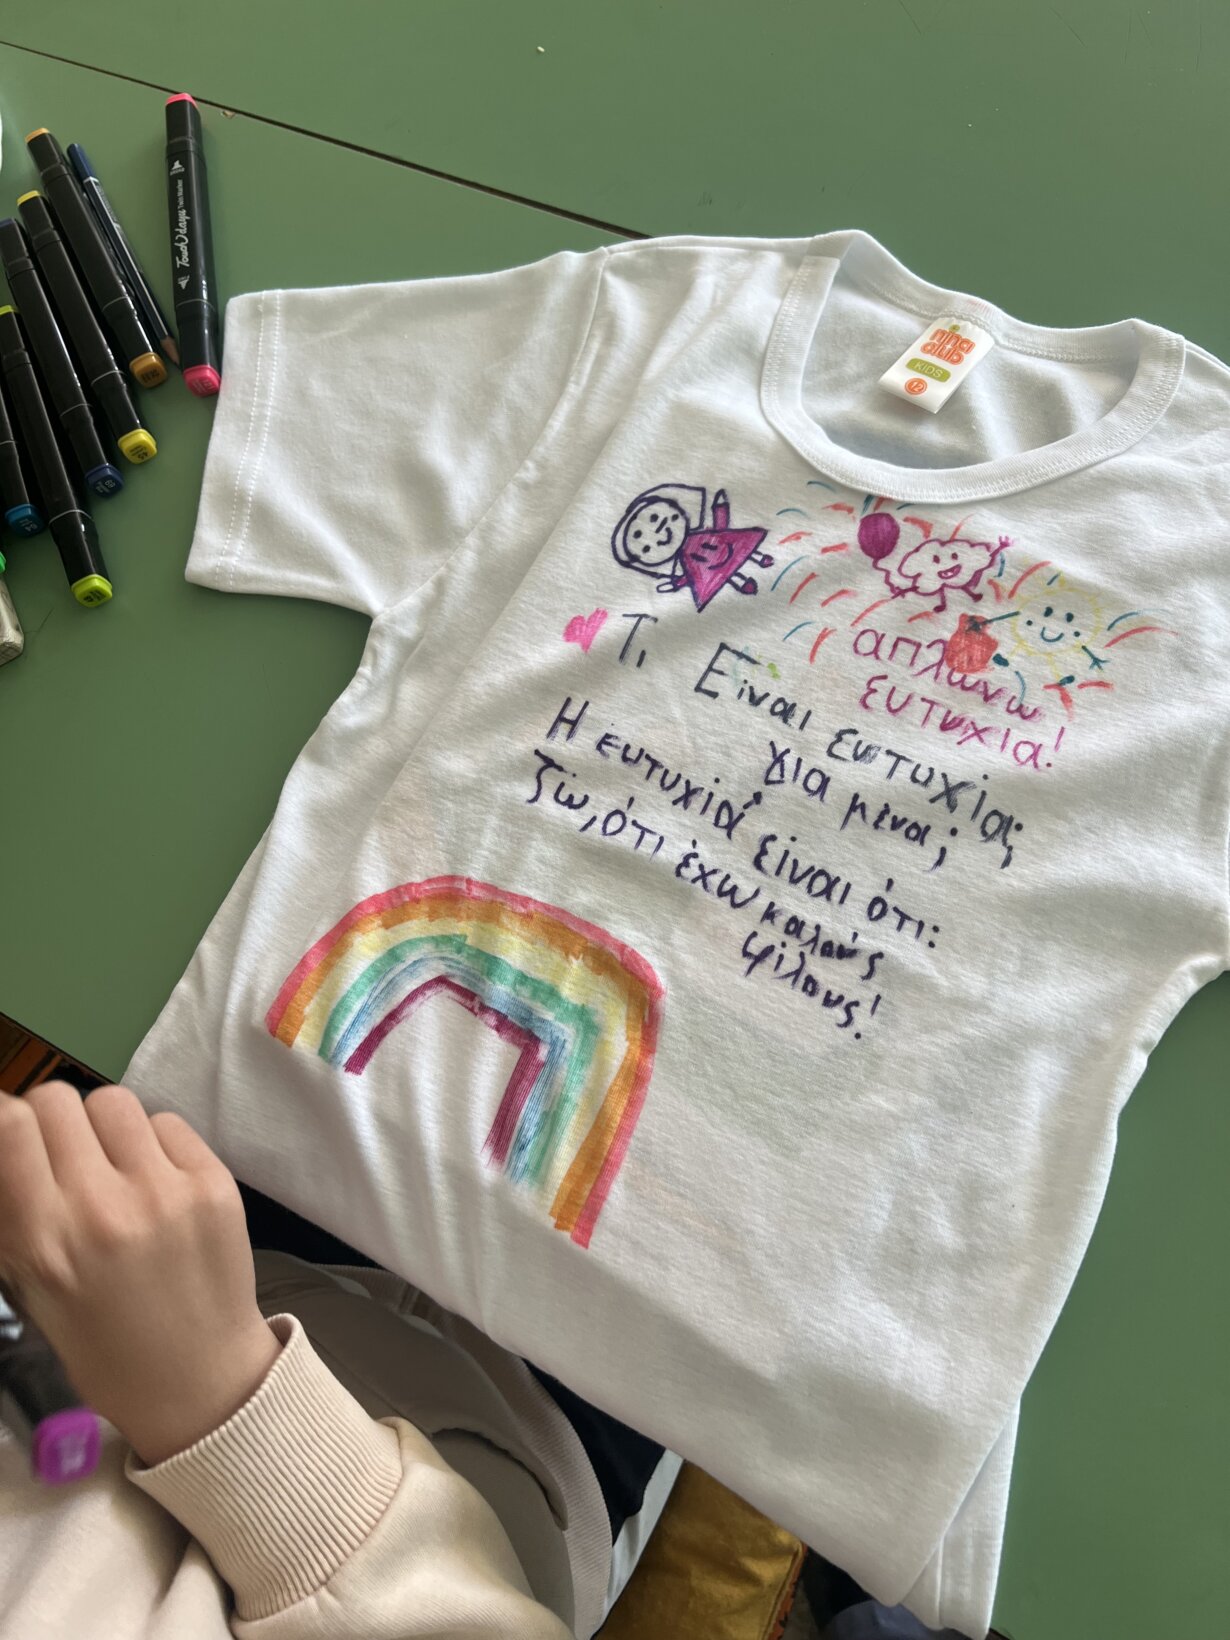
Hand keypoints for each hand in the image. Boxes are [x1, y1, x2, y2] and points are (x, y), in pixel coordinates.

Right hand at [0, 1082, 281, 1465]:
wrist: (199, 1379)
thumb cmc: (103, 1342)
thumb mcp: (33, 1286)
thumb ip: (17, 1211)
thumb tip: (10, 1140)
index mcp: (44, 1240)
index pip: (10, 1125)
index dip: (6, 1117)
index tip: (15, 1134)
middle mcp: (100, 1206)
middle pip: (57, 1099)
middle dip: (51, 1122)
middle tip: (63, 1155)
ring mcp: (162, 1190)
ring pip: (112, 1101)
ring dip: (103, 1127)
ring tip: (112, 1167)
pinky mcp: (213, 1182)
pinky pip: (166, 1122)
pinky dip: (153, 1143)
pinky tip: (155, 1183)